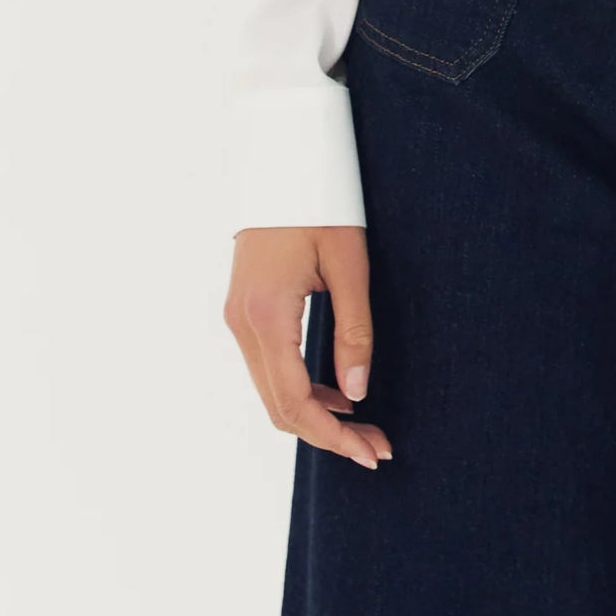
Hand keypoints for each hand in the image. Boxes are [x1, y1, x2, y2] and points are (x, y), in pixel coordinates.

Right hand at [224, 225, 392, 468]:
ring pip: (271, 392)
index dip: (334, 437)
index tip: (372, 453)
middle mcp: (242, 325)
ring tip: (364, 426)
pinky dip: (301, 390)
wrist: (281, 162)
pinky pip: (269, 369)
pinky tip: (338, 394)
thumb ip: (354, 330)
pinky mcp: (244, 312)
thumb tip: (357, 394)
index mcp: (267, 316)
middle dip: (328, 435)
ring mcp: (238, 319)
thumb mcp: (349, 264)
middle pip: (279, 407)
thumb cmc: (321, 204)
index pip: (295, 401)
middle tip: (377, 448)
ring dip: (315, 416)